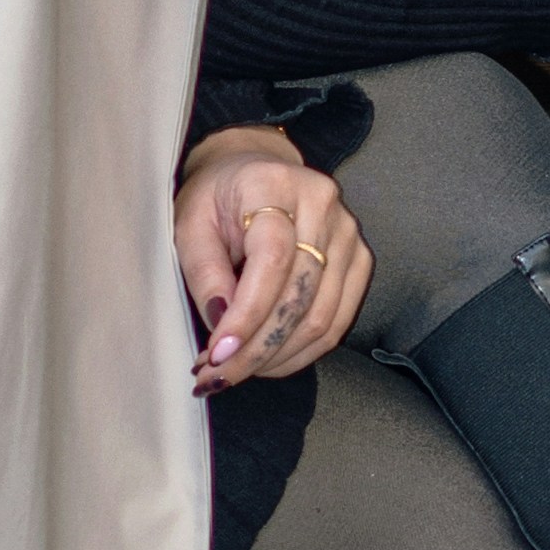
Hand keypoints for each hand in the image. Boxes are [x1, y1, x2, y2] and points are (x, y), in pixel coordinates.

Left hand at [175, 129, 370, 390]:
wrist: (256, 173)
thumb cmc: (217, 199)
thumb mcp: (190, 223)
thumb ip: (204, 270)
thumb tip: (223, 324)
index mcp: (276, 184)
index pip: (273, 260)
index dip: (247, 314)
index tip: (217, 353)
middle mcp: (323, 205)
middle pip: (300, 296)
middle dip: (256, 349)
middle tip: (217, 376)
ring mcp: (348, 234)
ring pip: (321, 318)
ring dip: (276, 358)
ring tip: (236, 372)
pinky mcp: (359, 261)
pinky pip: (336, 323)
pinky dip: (301, 353)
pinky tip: (268, 362)